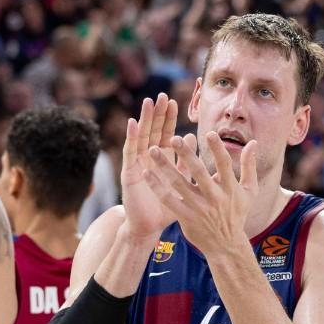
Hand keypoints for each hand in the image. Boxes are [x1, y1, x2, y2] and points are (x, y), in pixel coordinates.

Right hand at [119, 94, 180, 240]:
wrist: (148, 227)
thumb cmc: (167, 207)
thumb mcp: (182, 183)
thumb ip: (188, 162)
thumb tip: (194, 137)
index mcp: (162, 160)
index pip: (166, 134)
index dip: (169, 119)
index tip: (175, 102)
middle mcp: (148, 158)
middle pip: (153, 131)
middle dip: (157, 114)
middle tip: (161, 96)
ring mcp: (137, 164)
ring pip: (141, 137)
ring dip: (144, 120)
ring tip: (148, 102)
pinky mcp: (128, 172)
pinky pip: (130, 152)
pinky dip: (131, 137)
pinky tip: (132, 123)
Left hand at [141, 132, 258, 252]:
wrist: (226, 245)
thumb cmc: (237, 213)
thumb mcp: (250, 191)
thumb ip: (249, 166)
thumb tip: (253, 142)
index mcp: (230, 188)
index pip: (224, 165)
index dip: (217, 149)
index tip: (209, 133)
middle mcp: (214, 197)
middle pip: (199, 173)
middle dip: (186, 155)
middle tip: (173, 138)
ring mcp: (199, 208)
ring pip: (179, 184)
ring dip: (165, 167)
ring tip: (152, 150)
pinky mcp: (185, 217)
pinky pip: (168, 200)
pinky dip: (157, 187)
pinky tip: (146, 173)